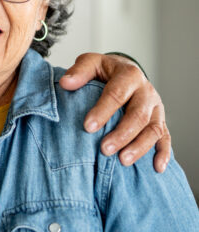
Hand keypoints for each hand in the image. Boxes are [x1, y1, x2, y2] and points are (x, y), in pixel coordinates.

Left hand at [59, 52, 169, 172]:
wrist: (125, 71)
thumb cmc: (104, 70)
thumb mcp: (91, 63)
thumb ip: (79, 72)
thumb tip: (65, 83)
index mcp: (129, 75)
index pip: (117, 94)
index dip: (103, 111)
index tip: (88, 127)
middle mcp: (146, 92)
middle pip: (138, 115)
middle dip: (122, 134)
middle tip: (104, 150)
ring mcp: (156, 108)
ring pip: (154, 129)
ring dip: (140, 147)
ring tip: (123, 161)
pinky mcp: (161, 121)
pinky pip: (166, 138)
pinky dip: (164, 153)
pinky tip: (157, 167)